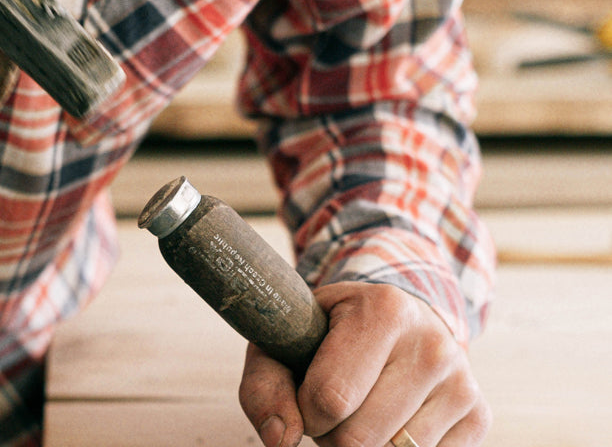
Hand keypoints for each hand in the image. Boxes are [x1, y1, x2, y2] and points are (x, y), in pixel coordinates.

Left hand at [238, 282, 490, 446]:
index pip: (330, 399)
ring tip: (361, 408)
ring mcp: (461, 381)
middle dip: (331, 435)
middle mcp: (432, 344)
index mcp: (383, 310)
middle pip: (358, 439)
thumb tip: (280, 440)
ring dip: (362, 446)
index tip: (307, 392)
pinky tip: (391, 420)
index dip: (305, 411)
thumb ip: (265, 387)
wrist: (394, 318)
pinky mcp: (478, 415)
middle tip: (334, 404)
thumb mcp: (286, 341)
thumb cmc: (328, 334)